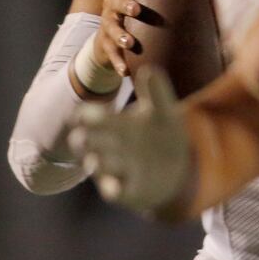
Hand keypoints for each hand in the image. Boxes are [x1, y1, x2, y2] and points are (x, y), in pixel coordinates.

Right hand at [68, 67, 190, 214]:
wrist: (178, 169)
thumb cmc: (163, 135)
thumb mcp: (163, 112)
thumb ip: (156, 92)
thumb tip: (150, 69)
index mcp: (117, 125)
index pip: (94, 118)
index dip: (87, 116)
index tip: (81, 114)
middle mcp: (111, 147)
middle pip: (92, 142)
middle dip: (87, 140)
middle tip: (81, 137)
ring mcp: (117, 169)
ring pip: (101, 165)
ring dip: (97, 163)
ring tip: (95, 160)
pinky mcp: (127, 189)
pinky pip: (116, 190)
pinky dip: (114, 188)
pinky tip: (115, 188)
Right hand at [96, 0, 146, 75]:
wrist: (106, 41)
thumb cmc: (133, 15)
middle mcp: (112, 6)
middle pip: (116, 2)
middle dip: (126, 5)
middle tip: (137, 10)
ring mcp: (107, 26)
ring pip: (111, 29)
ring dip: (121, 35)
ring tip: (130, 42)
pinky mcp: (105, 45)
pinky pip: (111, 54)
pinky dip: (118, 62)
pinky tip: (126, 72)